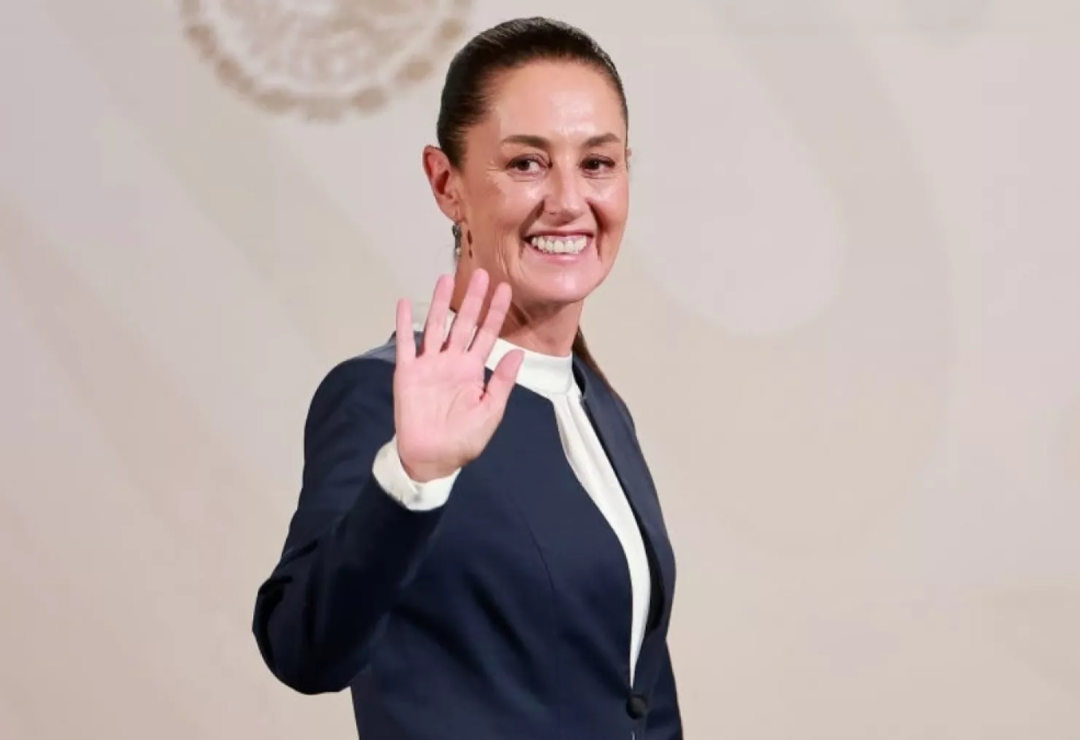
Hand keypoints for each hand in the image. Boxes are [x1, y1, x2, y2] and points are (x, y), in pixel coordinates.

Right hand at [393, 269, 523, 482]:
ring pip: (436, 326)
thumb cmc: (463, 439)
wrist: (432, 458)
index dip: (496, 312)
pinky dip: (404, 324)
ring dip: (440, 303)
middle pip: (463, 323)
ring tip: (446, 278)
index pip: (487, 334)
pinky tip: (404, 303)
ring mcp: (429, 365)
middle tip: (482, 273)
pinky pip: (406, 345)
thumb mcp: (490, 411)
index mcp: (473, 370)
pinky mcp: (407, 373)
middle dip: (473, 299)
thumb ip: (502, 381)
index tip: (505, 289)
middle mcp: (452, 361)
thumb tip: (518, 352)